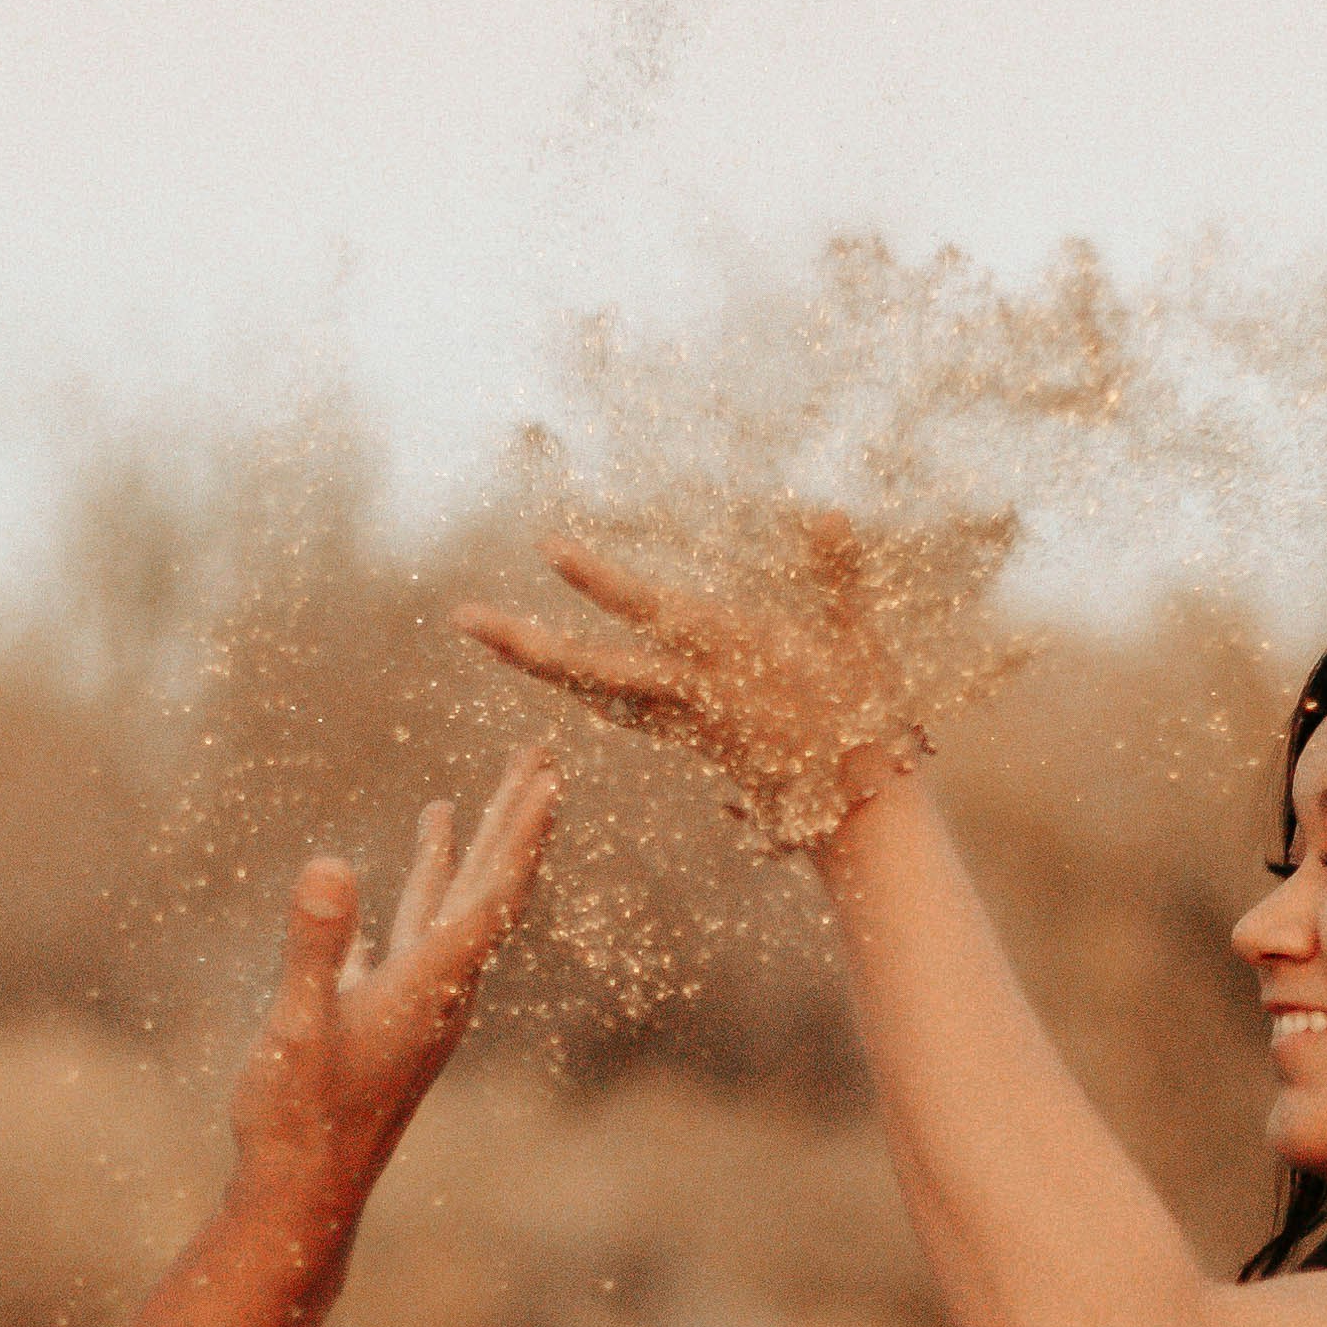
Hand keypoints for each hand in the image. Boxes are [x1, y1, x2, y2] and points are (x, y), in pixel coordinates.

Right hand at [226, 746, 561, 1213]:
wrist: (298, 1195)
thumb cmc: (297, 1117)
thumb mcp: (297, 1024)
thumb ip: (314, 944)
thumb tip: (328, 861)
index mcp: (430, 985)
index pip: (492, 895)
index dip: (522, 834)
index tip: (551, 778)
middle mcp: (437, 989)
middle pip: (491, 887)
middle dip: (515, 818)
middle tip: (541, 753)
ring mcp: (412, 1000)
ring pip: (451, 907)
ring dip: (469, 847)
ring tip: (476, 794)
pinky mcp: (379, 1010)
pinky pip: (410, 931)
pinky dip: (418, 886)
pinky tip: (409, 862)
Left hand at [452, 518, 1014, 856]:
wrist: (854, 811)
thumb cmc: (865, 722)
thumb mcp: (859, 644)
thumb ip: (839, 579)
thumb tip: (830, 516)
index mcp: (729, 659)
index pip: (652, 613)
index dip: (601, 581)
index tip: (549, 549)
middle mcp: (689, 691)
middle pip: (591, 670)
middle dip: (525, 645)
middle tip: (461, 618)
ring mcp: (679, 717)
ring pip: (595, 691)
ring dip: (540, 663)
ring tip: (487, 633)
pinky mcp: (683, 733)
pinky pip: (618, 707)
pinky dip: (578, 685)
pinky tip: (549, 668)